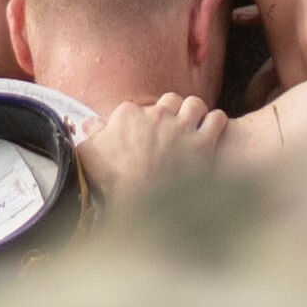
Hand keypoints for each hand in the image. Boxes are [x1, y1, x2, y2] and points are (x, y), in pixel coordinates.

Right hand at [79, 92, 224, 193]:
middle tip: (171, 127)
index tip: (142, 133)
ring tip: (194, 125)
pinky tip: (211, 133)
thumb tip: (90, 125)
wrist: (141, 205)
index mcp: (129, 114)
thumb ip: (91, 136)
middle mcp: (158, 114)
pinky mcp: (204, 143)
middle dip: (172, 112)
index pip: (137, 107)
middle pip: (170, 101)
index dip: (142, 121)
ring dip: (195, 113)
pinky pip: (217, 119)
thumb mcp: (89, 155)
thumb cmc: (113, 183)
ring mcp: (182, 127)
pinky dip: (215, 123)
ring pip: (195, 104)